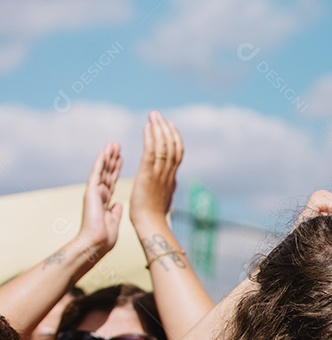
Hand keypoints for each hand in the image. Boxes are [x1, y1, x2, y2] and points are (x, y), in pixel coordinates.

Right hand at [76, 142, 122, 254]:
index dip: (116, 170)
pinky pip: (97, 173)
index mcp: (105, 202)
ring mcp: (94, 192)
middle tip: (117, 145)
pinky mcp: (91, 192)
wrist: (95, 244)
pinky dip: (101, 162)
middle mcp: (99, 195)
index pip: (112, 182)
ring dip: (108, 157)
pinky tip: (104, 151)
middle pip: (107, 173)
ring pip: (102, 170)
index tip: (121, 158)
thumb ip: (115, 212)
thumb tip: (119, 204)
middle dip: (113, 159)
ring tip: (113, 144)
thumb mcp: (114, 222)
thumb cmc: (104, 238)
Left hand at [130, 111, 182, 226]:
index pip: (177, 153)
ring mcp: (159, 174)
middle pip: (172, 146)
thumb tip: (172, 183)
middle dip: (165, 128)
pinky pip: (151, 153)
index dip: (174, 138)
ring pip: (163, 147)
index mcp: (171, 178)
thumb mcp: (164, 198)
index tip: (169, 125)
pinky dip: (150, 139)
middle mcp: (168, 174)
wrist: (150, 225)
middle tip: (157, 114)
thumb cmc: (153, 216)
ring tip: (153, 116)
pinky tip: (147, 128)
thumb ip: (167, 186)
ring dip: (158, 129)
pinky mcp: (147, 176)